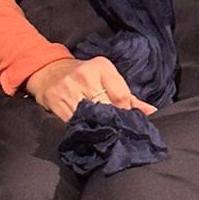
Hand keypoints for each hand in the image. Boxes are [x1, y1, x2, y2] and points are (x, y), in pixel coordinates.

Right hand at [24, 55, 156, 122]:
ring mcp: (69, 88)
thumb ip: (127, 95)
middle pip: (107, 107)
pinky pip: (75, 122)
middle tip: (117, 131)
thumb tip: (150, 112)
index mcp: (102, 66)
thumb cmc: (82, 75)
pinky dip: (83, 128)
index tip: (126, 122)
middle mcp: (85, 75)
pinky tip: (87, 131)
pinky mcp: (56, 101)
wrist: (48, 71)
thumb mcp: (105, 76)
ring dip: (98, 127)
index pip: (122, 96)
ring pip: (91, 116)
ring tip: (103, 132)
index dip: (126, 113)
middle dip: (114, 121)